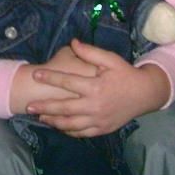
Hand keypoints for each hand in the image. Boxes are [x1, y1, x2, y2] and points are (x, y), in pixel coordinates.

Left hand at [26, 39, 170, 136]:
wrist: (145, 94)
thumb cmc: (125, 74)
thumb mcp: (110, 59)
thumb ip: (90, 52)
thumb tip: (73, 41)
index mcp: (95, 86)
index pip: (67, 82)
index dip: (50, 78)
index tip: (35, 75)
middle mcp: (95, 105)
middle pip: (64, 108)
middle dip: (45, 107)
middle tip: (29, 106)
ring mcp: (98, 120)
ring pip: (71, 124)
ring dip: (54, 121)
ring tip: (40, 117)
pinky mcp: (103, 129)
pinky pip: (82, 133)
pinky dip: (69, 131)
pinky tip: (59, 127)